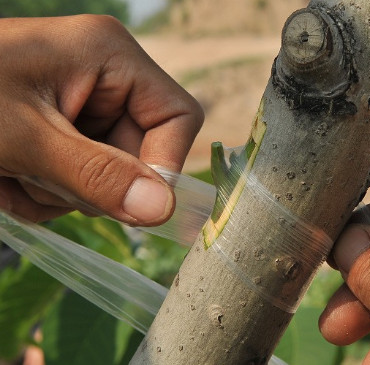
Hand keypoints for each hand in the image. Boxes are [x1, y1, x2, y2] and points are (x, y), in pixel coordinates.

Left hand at [0, 15, 202, 223]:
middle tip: (38, 180)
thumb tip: (163, 210)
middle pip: (141, 152)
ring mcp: (84, 105)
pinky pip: (79, 181)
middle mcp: (105, 76)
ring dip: (61, 192)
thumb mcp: (23, 138)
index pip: (178, 117)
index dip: (162, 164)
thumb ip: (96, 174)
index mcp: (110, 55)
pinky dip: (44, 193)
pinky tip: (8, 177)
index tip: (128, 202)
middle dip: (93, 182)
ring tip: (12, 175)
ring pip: (108, 175)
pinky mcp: (63, 130)